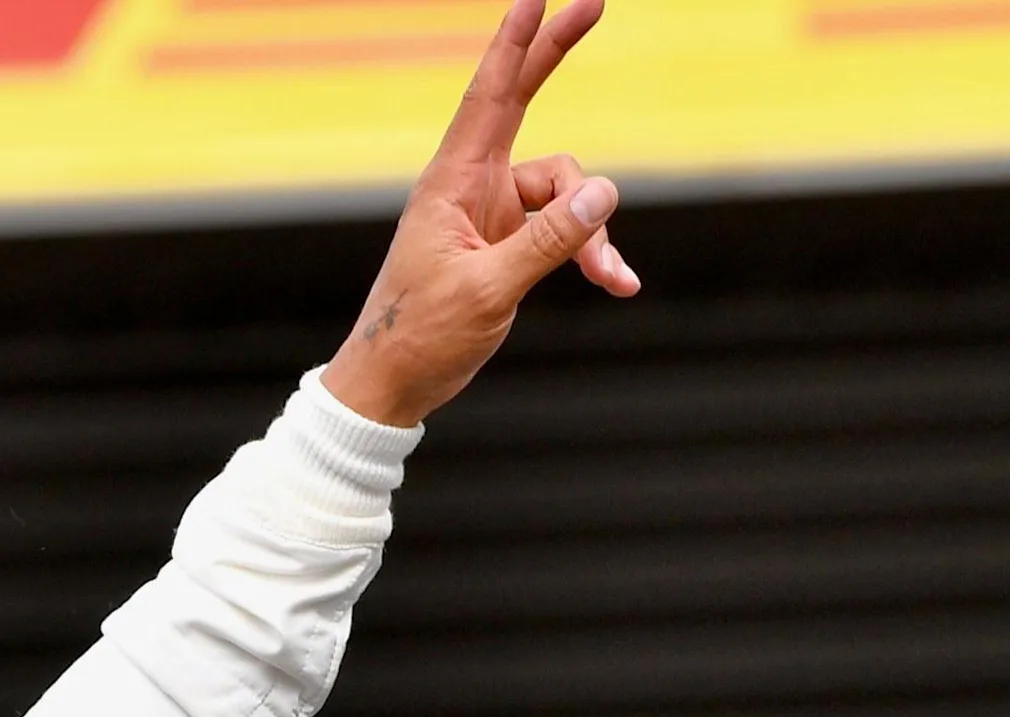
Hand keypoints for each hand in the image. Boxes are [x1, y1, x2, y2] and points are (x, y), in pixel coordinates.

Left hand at [323, 0, 638, 426]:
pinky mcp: (510, 243)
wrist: (393, 385)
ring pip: (567, 193)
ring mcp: (494, 213)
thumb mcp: (489, 289)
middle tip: (595, 2)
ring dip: (595, 232)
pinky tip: (617, 284)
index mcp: (452, 184)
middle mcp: (473, 187)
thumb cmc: (421, 336)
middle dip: (556, 56)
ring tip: (611, 278)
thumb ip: (548, 242)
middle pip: (523, 103)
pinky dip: (590, 254)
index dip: (513, 44)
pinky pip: (566, 230)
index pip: (488, 98)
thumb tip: (606, 192)